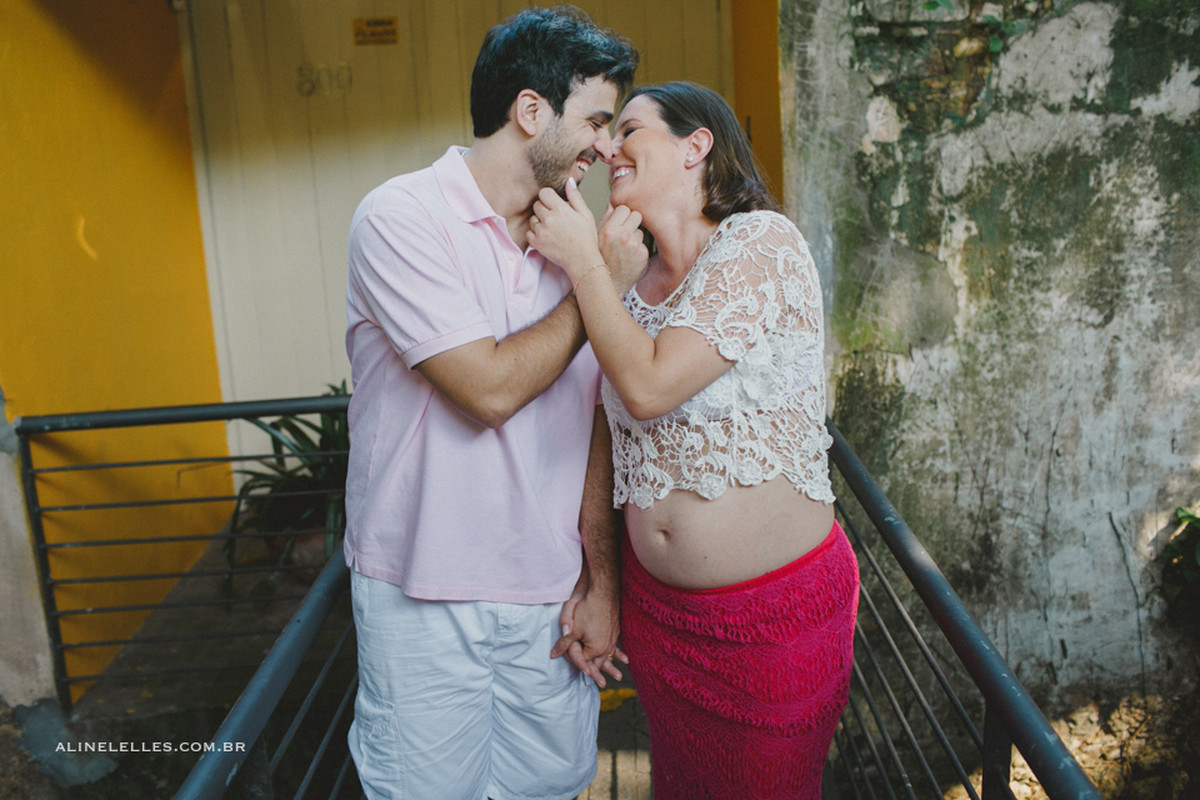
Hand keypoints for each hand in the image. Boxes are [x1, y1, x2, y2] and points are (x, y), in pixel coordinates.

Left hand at [527, 178, 604, 283]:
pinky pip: (529, 232)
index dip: (548, 197)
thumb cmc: (586, 238)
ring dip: (539, 222)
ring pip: (532, 219)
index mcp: (561, 210)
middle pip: (537, 205)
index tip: (553, 203)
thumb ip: (575, 196)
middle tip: (555, 218)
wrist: (582, 261)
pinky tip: (547, 237)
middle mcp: (549, 219)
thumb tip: (569, 181)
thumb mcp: (586, 214)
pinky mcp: (536, 243)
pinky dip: (535, 234)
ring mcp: (541, 231)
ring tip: (552, 229)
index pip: (544, 193)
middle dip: (544, 209)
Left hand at [551, 569, 626, 686]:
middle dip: (598, 672)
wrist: (604, 590)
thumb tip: (553, 654)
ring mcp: (613, 638)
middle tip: (601, 685)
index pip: (583, 661)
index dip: (575, 662)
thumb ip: (563, 642)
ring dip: (611, 664)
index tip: (575, 669)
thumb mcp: (571, 626)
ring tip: (617, 675)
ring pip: (609, 655)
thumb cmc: (586, 607)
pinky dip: (617, 652)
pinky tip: (623, 656)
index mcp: (595, 648)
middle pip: (599, 662)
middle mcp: (606, 646)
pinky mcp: (616, 629)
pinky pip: (615, 645)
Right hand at [598, 204, 648, 295]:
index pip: (624, 208)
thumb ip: (606, 217)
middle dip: (631, 221)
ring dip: (635, 236)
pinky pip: (644, 243)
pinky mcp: (643, 255)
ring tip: (624, 247)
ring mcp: (634, 246)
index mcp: (609, 230)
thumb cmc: (599, 259)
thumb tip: (613, 203)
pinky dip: (638, 248)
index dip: (622, 214)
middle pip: (636, 215)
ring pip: (641, 230)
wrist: (608, 283)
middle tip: (624, 231)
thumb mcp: (596, 237)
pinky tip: (629, 255)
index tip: (619, 221)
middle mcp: (623, 236)